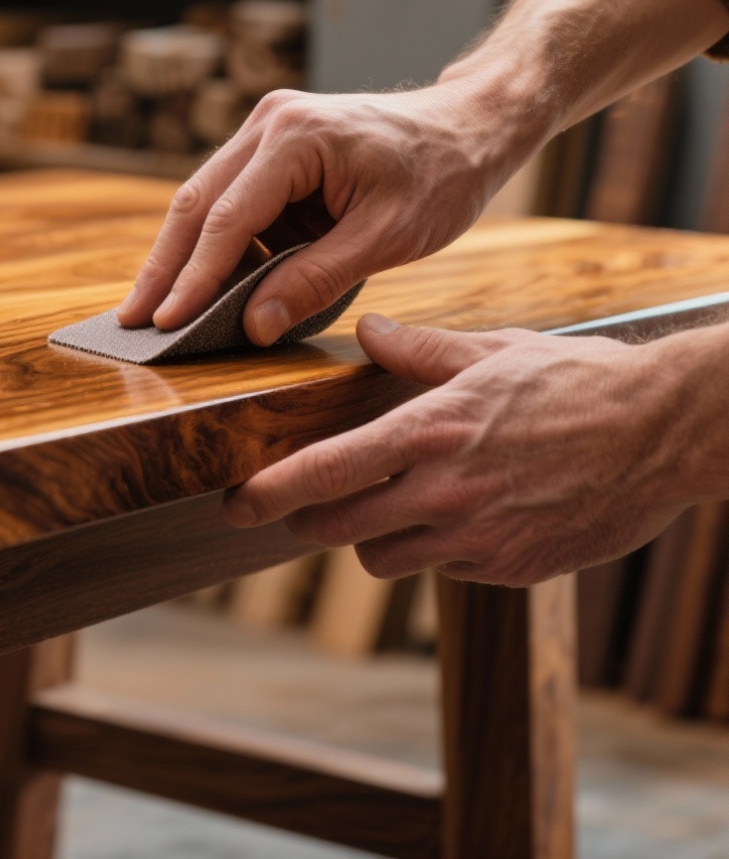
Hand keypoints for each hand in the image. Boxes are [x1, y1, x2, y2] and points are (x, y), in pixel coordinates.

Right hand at [116, 82, 526, 345]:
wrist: (468, 125)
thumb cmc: (441, 174)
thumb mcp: (388, 235)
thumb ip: (318, 279)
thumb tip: (255, 326)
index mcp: (296, 136)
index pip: (228, 218)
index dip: (194, 278)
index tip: (166, 323)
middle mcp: (268, 122)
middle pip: (196, 203)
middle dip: (163, 267)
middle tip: (132, 322)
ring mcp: (265, 130)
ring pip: (204, 201)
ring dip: (182, 257)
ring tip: (155, 310)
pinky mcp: (273, 149)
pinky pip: (232, 201)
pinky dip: (216, 245)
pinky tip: (201, 285)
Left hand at [223, 313, 713, 585]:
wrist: (663, 433)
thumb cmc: (576, 381)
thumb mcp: (491, 350)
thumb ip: (417, 350)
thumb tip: (367, 330)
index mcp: (431, 431)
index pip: (327, 471)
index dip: (271, 492)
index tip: (235, 503)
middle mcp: (446, 493)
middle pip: (341, 527)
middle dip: (312, 517)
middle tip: (302, 505)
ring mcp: (479, 538)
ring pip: (384, 559)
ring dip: (373, 536)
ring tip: (390, 502)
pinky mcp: (511, 570)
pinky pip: (443, 569)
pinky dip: (434, 549)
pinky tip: (459, 515)